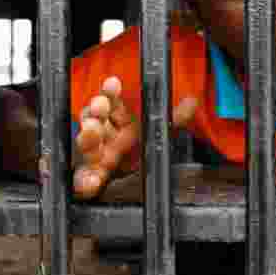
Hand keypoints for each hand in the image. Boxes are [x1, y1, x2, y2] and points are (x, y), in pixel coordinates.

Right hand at [72, 76, 197, 199]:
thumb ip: (174, 120)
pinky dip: (85, 182)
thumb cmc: (141, 156)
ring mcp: (95, 158)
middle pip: (95, 120)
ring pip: (86, 146)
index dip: (110, 92)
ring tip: (92, 131)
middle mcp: (104, 138)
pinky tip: (93, 181)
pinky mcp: (89, 181)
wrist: (135, 190)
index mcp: (118, 123)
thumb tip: (192, 102)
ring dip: (87, 137)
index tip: (113, 84)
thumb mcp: (159, 136)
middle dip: (96, 110)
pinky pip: (83, 182)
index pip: (111, 103)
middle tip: (100, 106)